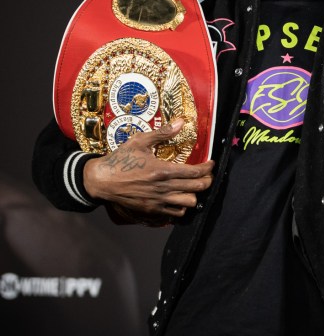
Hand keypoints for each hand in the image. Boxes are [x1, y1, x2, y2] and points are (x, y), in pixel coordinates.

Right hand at [83, 118, 213, 222]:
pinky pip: (175, 214)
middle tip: (205, 174)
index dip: (208, 168)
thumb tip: (181, 122)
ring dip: (194, 194)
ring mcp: (158, 201)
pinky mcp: (151, 210)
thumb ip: (163, 133)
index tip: (210, 163)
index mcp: (162, 170)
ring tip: (192, 186)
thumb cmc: (120, 159)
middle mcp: (163, 188)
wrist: (100, 180)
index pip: (196, 172)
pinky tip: (179, 197)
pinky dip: (181, 206)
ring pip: (189, 203)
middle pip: (198, 188)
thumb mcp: (140, 141)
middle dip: (207, 180)